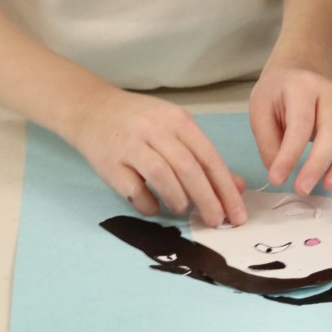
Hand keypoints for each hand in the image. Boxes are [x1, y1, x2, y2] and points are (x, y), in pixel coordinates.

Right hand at [67, 88, 248, 226]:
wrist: (93, 109)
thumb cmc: (141, 122)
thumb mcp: (176, 129)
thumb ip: (205, 157)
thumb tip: (237, 187)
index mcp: (178, 120)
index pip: (209, 157)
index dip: (226, 188)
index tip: (238, 213)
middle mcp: (155, 129)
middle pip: (189, 168)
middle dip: (208, 199)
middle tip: (217, 221)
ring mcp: (131, 146)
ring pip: (162, 176)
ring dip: (179, 200)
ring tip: (183, 210)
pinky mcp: (110, 164)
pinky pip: (134, 190)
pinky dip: (149, 204)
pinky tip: (154, 208)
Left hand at [249, 66, 331, 194]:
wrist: (296, 74)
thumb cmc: (275, 95)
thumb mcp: (260, 111)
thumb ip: (268, 142)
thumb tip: (280, 173)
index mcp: (301, 88)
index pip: (300, 123)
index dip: (290, 154)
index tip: (277, 179)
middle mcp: (328, 93)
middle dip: (319, 162)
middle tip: (303, 188)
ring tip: (330, 186)